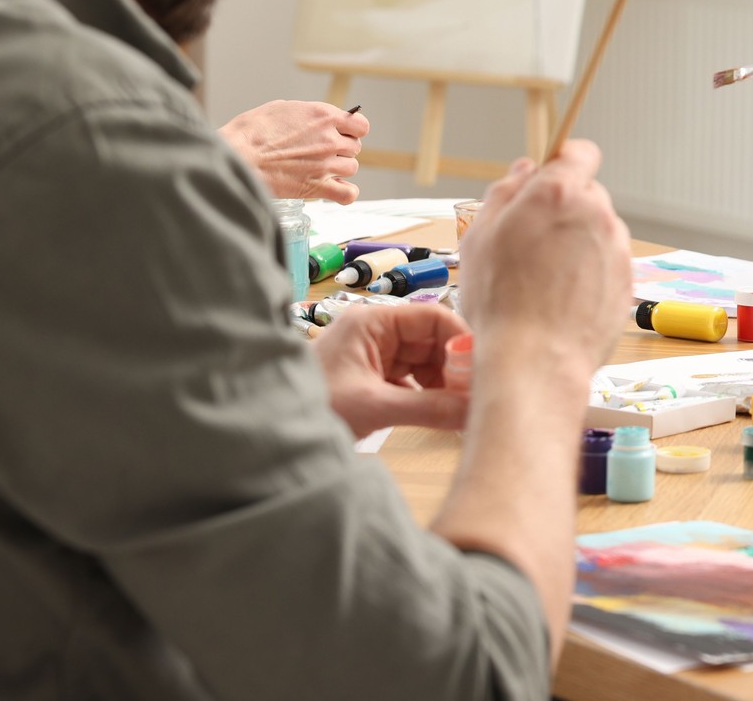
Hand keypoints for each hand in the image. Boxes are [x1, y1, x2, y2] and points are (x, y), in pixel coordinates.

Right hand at [220, 100, 368, 202]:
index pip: (360, 125)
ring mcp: (326, 163)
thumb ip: (306, 114)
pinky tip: (334, 189)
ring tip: (320, 169)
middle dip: (341, 150)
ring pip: (351, 168)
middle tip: (322, 153)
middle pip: (354, 147)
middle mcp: (330, 139)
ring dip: (339, 169)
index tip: (343, 134)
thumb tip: (314, 120)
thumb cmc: (250, 133)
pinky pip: (348, 193)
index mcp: (323, 116)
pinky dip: (345, 193)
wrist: (236, 157)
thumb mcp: (279, 109)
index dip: (353, 130)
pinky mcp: (317, 186)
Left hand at [314, 301, 470, 438]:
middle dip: (454, 367)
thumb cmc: (313, 408)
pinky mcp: (372, 378)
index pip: (433, 317)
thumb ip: (428, 407)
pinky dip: (428, 395)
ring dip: (443, 384)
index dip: (461, 341)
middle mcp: (376, 332)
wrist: (270, 436)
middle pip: (433, 340)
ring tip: (460, 409)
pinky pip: (412, 380)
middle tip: (476, 396)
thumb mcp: (374, 406)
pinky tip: (441, 414)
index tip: (482, 370)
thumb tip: (474, 411)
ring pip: (425, 362)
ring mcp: (374, 355)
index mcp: (373, 322)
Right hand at [455, 140, 632, 378]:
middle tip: (532, 244)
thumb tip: (524, 171)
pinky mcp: (628, 280)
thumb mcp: (479, 237)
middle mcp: (596, 213)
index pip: (578, 152)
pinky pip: (608, 264)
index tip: (550, 178)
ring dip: (578, 244)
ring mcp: (617, 248)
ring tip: (546, 280)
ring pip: (598, 231)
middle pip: (587, 195)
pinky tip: (564, 299)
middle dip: (565, 210)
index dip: (563, 162)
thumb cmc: (500, 303)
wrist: (535, 361)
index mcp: (559, 193)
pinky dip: (591, 274)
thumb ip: (504, 193)